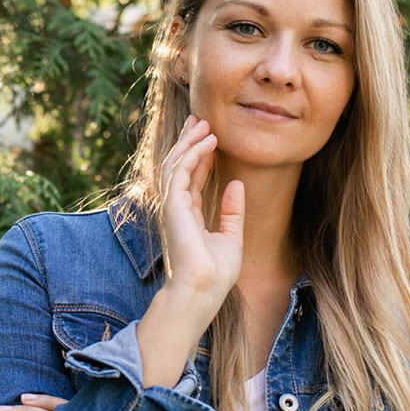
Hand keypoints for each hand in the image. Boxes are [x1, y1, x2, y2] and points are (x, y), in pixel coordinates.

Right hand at [159, 114, 244, 309]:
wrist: (203, 291)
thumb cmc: (215, 274)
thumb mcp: (231, 238)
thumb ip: (232, 212)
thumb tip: (236, 184)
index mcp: (188, 215)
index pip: (191, 177)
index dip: (200, 155)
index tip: (210, 137)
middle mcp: (177, 208)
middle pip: (179, 165)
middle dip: (188, 141)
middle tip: (200, 119)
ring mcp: (172, 206)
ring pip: (176, 163)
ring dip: (189, 141)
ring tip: (205, 123)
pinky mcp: (173, 206)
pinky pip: (180, 171)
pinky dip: (193, 154)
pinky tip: (208, 142)